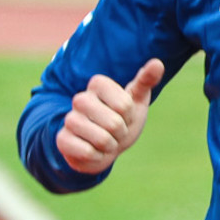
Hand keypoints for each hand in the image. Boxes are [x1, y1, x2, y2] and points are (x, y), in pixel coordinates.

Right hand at [55, 59, 164, 173]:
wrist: (104, 147)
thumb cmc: (123, 120)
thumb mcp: (137, 100)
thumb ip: (146, 81)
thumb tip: (157, 63)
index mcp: (97, 84)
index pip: (124, 105)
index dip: (129, 115)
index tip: (124, 114)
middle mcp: (80, 99)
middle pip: (114, 123)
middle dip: (121, 132)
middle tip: (115, 130)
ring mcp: (69, 119)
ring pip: (102, 139)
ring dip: (110, 146)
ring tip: (105, 141)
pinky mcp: (62, 140)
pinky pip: (88, 153)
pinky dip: (98, 156)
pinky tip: (94, 151)